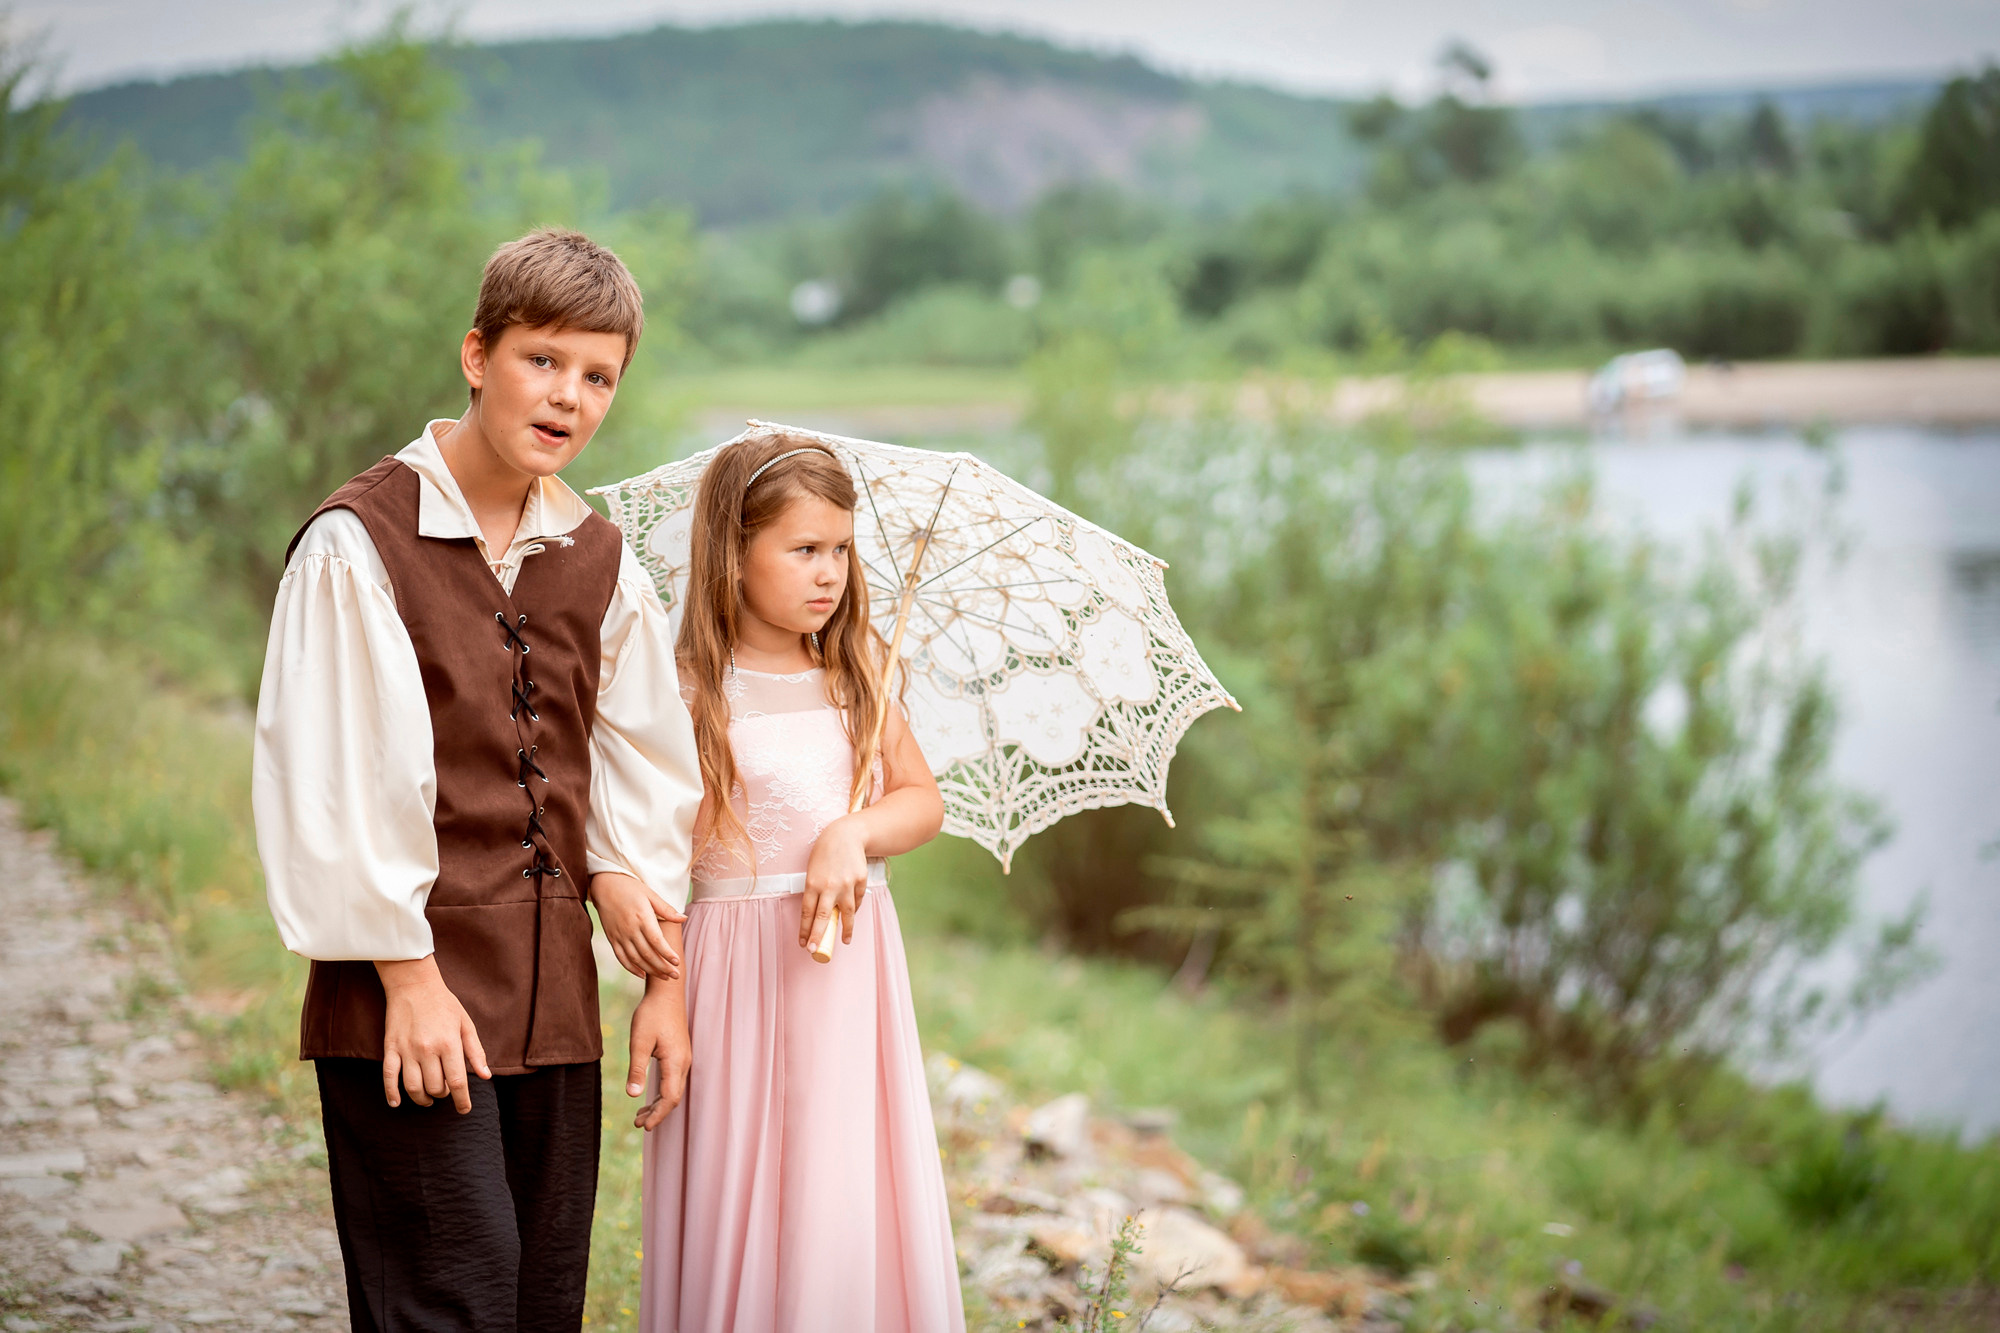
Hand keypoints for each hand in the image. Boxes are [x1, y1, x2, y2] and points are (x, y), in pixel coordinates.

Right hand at [376, 956, 489, 1112]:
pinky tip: (397, 1103)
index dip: (462, 1100)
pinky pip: (388, 1076)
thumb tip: (485, 1076)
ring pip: (413, 1087)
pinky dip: (391, 1093)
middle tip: (445, 1090)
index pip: (457, 1081)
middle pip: (435, 1087)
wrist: (414, 985)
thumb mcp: (465, 1024)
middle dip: (442, 1094)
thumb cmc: (444, 1004)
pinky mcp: (390, 1048)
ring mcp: (407, 1050)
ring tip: (428, 1098)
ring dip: (422, 1098)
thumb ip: (475, 1052)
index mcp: (449, 1043)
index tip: (464, 1109)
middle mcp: (427, 1049)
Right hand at [590, 871, 683, 979]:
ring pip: (636, 959)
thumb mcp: (650, 895)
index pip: (656, 941)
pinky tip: (642, 974)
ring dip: (650, 970)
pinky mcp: (612, 939)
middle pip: (648, 954)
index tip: (677, 962)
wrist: (604, 886)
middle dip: (662, 967)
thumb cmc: (631, 888)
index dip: (667, 953)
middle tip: (675, 975)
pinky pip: (621, 958)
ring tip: (664, 977)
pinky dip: (631, 968)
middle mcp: (630, 929)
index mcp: (642, 917)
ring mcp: (619, 935)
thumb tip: (684, 919)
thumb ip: (666, 909)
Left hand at [628, 979, 689, 1131]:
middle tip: (637, 1124)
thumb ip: (638, 1069)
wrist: (667, 993)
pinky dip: (662, 1092)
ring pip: (674, 1089)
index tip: (643, 1127)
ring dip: (658, 1104)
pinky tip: (649, 1095)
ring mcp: (683, 1058)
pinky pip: (673, 1080)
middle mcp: (683, 1062)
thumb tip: (633, 1096)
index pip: (669, 1098)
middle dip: (657, 1113)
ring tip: (640, 1115)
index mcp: (675, 1062)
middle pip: (673, 1097)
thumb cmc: (652, 1014)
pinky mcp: (680, 1053)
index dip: (657, 1114)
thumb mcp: (639, 1041)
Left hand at [800, 815, 868, 949]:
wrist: (846, 835)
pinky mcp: (861, 881)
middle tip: (815, 951)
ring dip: (845, 929)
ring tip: (845, 940)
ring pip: (846, 913)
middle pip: (823, 917)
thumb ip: (815, 892)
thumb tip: (819, 916)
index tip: (804, 943)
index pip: (807, 912)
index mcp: (813, 883)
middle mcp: (830, 886)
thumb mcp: (813, 870)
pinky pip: (857, 900)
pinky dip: (854, 908)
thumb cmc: (825, 853)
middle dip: (818, 936)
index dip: (804, 930)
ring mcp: (847, 884)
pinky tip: (851, 913)